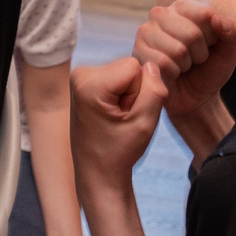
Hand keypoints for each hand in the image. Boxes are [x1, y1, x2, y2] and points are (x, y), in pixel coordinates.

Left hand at [72, 56, 165, 193]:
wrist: (97, 172)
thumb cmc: (119, 152)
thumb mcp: (144, 123)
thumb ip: (154, 90)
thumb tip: (152, 64)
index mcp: (90, 83)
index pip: (135, 66)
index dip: (140, 91)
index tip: (127, 115)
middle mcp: (80, 74)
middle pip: (129, 67)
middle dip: (133, 92)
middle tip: (121, 119)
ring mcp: (80, 77)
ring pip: (124, 72)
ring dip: (127, 94)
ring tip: (116, 118)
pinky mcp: (84, 82)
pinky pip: (117, 77)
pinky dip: (119, 95)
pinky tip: (111, 114)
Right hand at [133, 0, 235, 118]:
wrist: (194, 97)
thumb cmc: (211, 69)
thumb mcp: (231, 51)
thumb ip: (235, 31)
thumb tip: (217, 19)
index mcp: (185, 6)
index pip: (206, 15)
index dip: (214, 36)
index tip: (209, 44)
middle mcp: (162, 13)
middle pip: (192, 34)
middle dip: (200, 54)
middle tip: (195, 59)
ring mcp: (146, 32)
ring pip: (177, 50)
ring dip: (186, 65)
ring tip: (182, 65)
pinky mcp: (138, 51)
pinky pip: (164, 63)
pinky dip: (174, 73)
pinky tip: (170, 72)